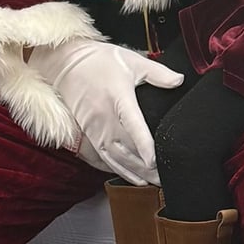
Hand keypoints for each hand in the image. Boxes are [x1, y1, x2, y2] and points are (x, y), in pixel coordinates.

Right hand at [26, 38, 182, 184]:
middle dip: (143, 166)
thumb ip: (157, 73)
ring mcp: (93, 126)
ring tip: (150, 183)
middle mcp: (103, 115)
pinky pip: (102, 156)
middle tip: (162, 179)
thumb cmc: (99, 61)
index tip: (154, 159)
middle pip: (124, 147)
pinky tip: (130, 177)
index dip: (142, 143)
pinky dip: (116, 169)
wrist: (63, 63)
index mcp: (117, 96)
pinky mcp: (86, 133)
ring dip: (131, 171)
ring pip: (113, 156)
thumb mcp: (131, 60)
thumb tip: (179, 80)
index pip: (132, 123)